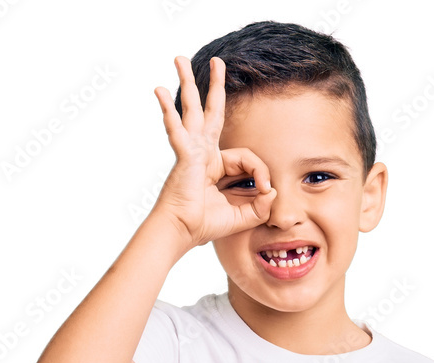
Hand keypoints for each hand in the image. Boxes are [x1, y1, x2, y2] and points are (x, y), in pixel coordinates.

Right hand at [153, 55, 275, 246]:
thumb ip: (261, 205)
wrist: (182, 232)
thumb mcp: (243, 215)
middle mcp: (203, 153)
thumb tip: (274, 191)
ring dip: (188, 83)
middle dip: (214, 87)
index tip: (266, 191)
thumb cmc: (205, 225)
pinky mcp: (184, 155)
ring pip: (191, 110)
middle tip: (217, 62)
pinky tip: (159, 92)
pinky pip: (177, 129)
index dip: (261, 172)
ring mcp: (191, 151)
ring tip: (178, 59)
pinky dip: (169, 111)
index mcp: (216, 166)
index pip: (246, 157)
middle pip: (211, 113)